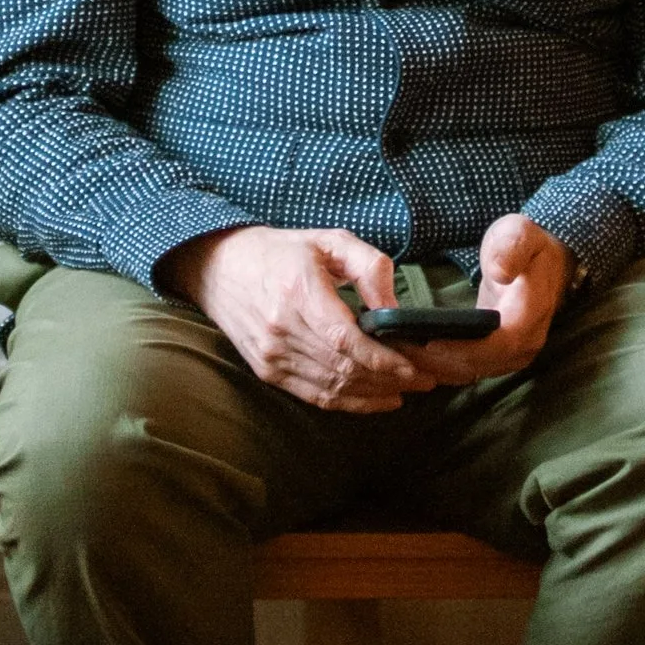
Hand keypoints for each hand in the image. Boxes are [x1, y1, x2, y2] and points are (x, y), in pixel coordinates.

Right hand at [165, 225, 428, 412]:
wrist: (218, 268)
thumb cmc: (281, 252)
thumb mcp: (330, 241)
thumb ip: (370, 267)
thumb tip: (394, 307)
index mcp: (298, 292)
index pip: (345, 340)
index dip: (383, 360)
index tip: (414, 366)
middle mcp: (281, 329)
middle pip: (344, 368)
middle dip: (390, 379)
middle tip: (426, 380)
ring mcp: (271, 355)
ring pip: (333, 388)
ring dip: (375, 394)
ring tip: (409, 390)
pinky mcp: (267, 371)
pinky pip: (315, 396)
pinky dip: (350, 403)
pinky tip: (378, 399)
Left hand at [409, 213, 574, 386]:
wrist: (549, 262)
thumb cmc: (529, 245)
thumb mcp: (520, 233)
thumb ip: (510, 248)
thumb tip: (500, 272)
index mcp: (530, 315)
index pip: (499, 344)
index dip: (464, 348)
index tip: (430, 342)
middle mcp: (526, 343)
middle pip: (480, 364)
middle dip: (440, 360)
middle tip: (400, 349)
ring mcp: (514, 354)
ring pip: (472, 372)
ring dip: (437, 367)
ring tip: (401, 352)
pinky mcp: (501, 357)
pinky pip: (470, 369)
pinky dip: (443, 366)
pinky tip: (416, 357)